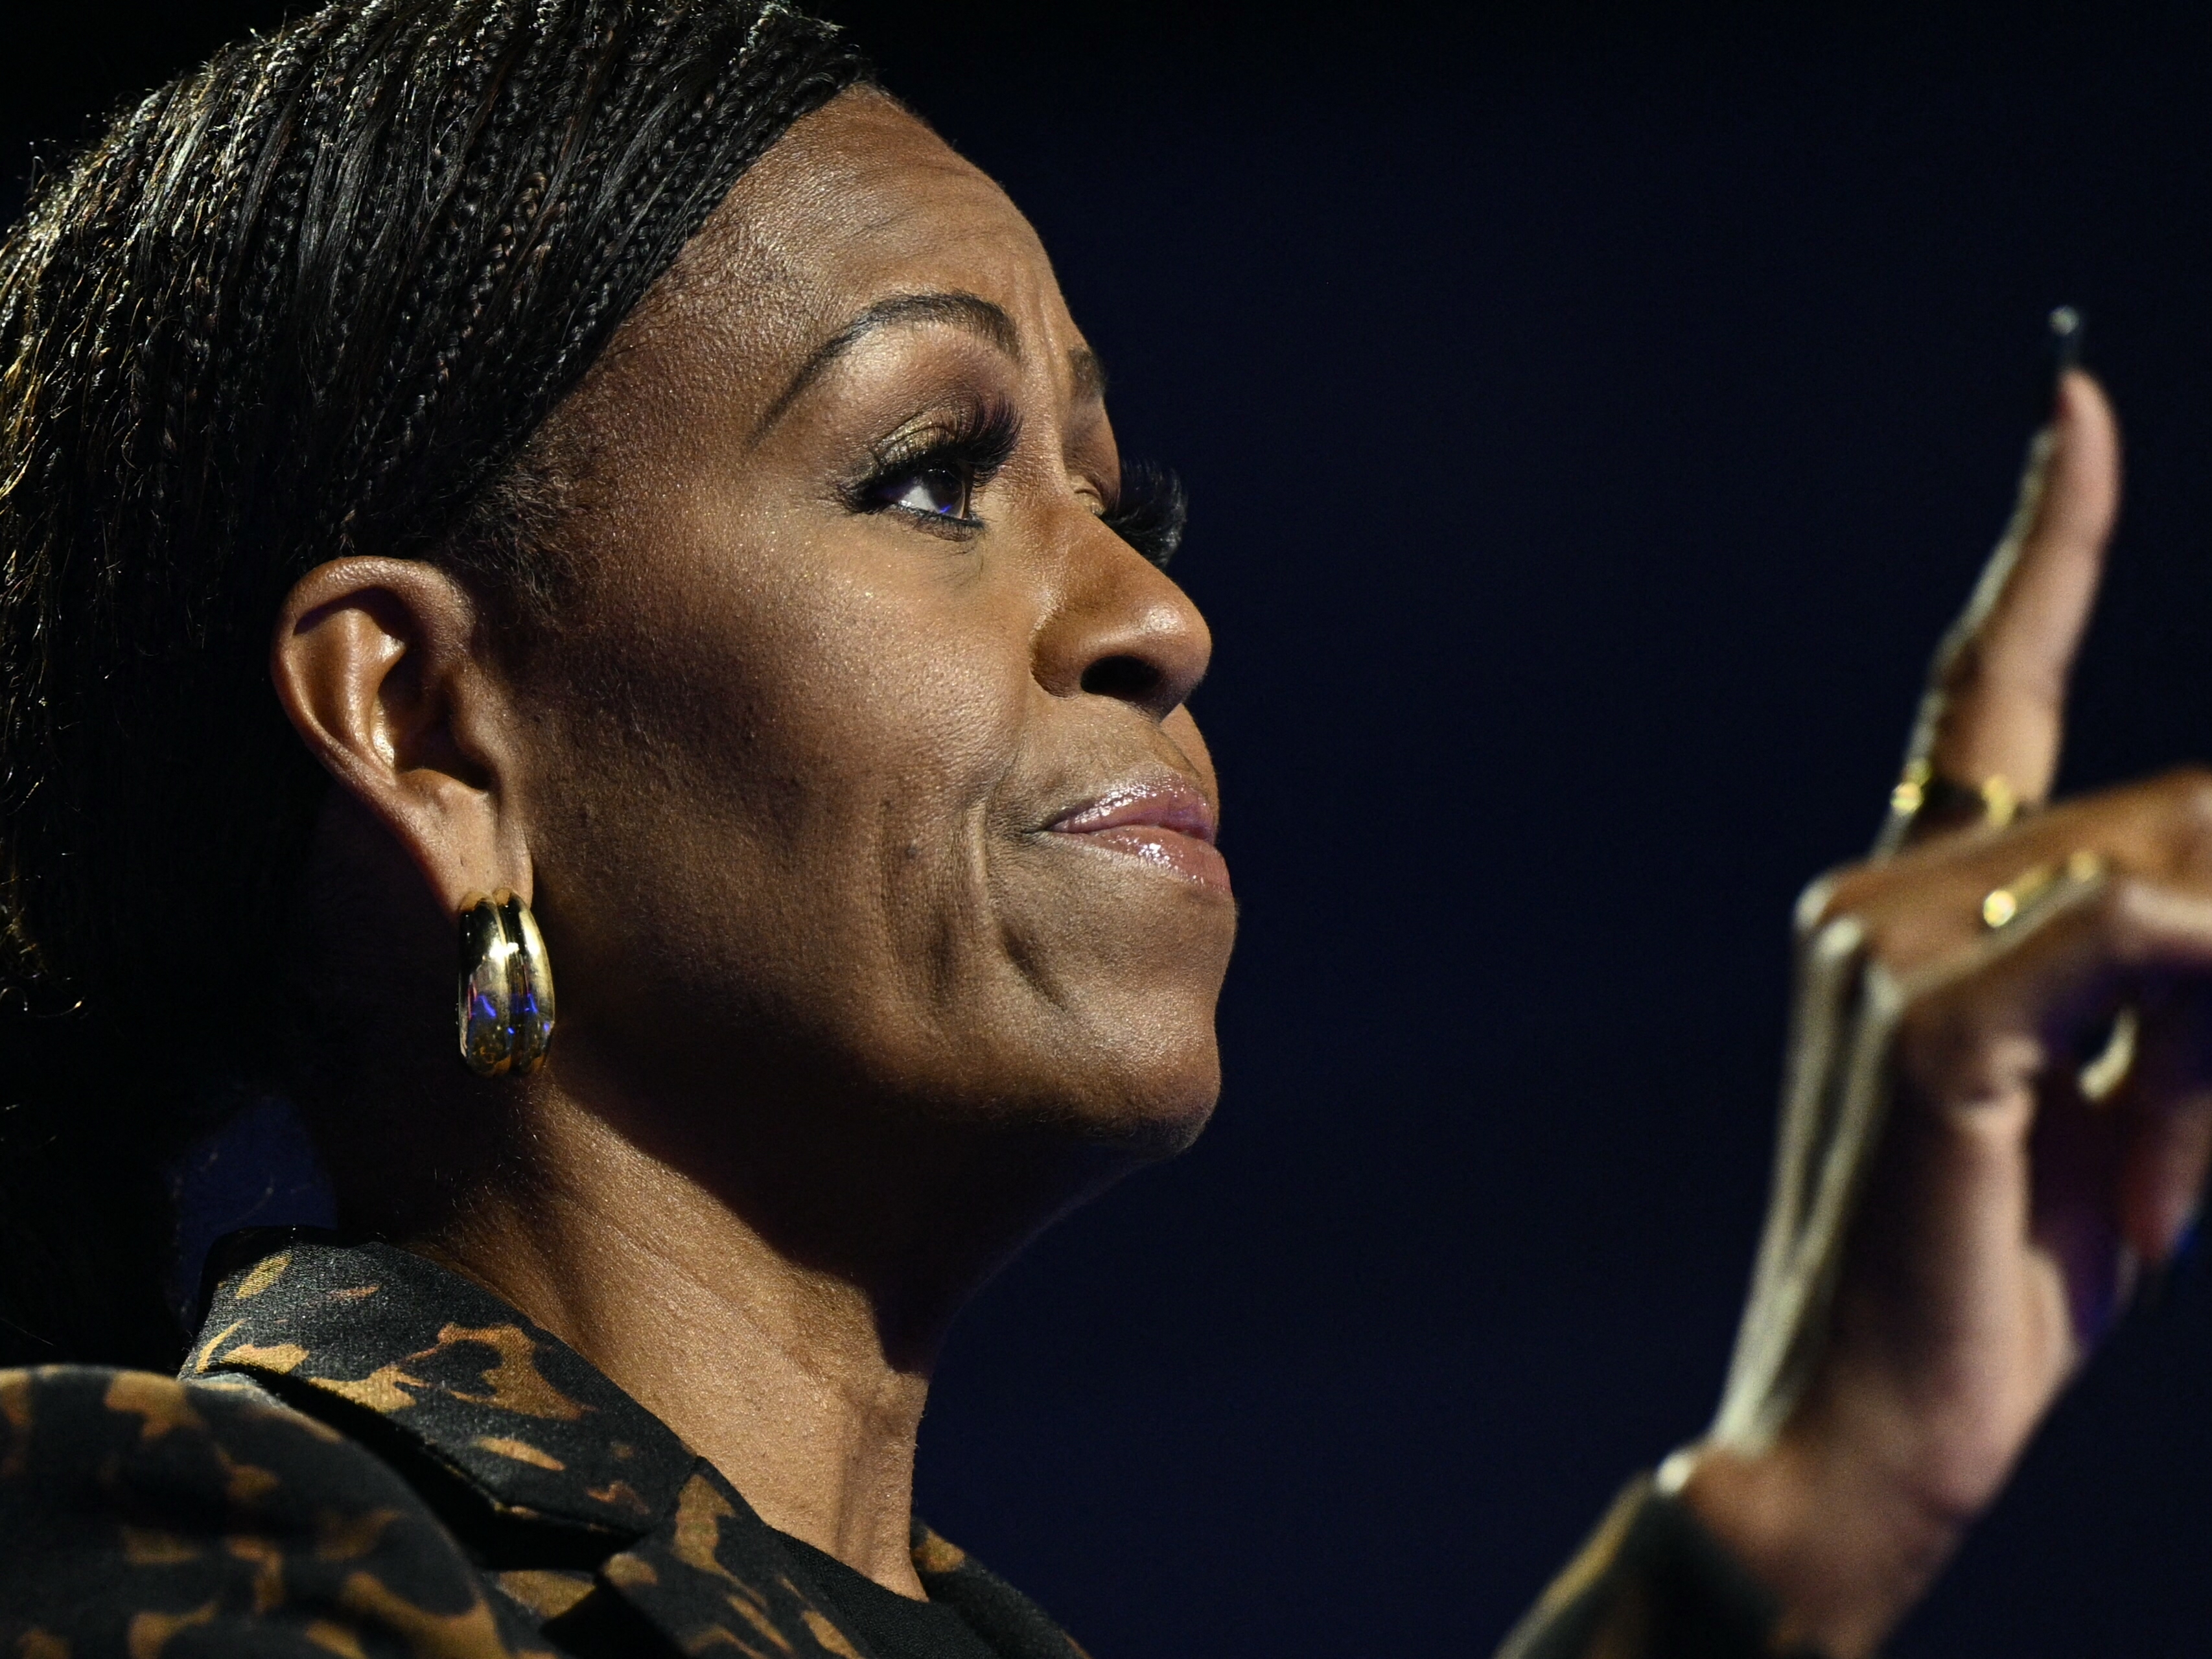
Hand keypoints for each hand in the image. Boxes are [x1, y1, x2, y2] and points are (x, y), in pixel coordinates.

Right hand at [1682, 371, 2211, 1656]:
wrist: (1856, 1445)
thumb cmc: (1996, 1288)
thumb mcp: (2137, 1120)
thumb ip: (2192, 995)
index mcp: (1901, 905)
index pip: (1985, 688)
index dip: (2048, 544)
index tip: (2075, 403)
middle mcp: (1871, 894)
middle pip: (2167, 813)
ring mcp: (1879, 946)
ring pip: (2171, 868)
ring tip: (2187, 1126)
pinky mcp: (1927, 1020)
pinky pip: (2142, 940)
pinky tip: (2196, 1075)